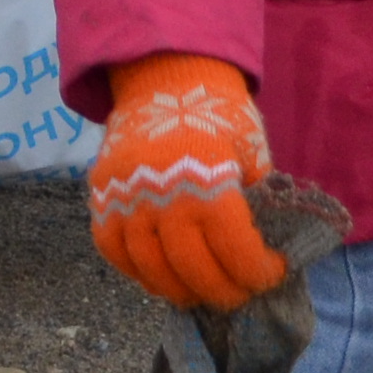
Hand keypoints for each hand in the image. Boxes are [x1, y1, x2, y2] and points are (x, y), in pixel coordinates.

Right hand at [87, 51, 281, 309]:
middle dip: (222, 291)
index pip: (235, 251)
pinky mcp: (101, 196)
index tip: (271, 275)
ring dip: (179, 290)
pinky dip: (135, 270)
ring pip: (150, 268)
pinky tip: (160, 275)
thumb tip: (268, 249)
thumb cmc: (219, 115)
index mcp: (209, 182)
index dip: (258, 272)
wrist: (165, 76)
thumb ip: (258, 202)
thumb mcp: (253, 154)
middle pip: (193, 269)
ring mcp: (127, 197)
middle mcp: (164, 196)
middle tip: (237, 295)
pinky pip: (112, 249)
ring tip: (199, 293)